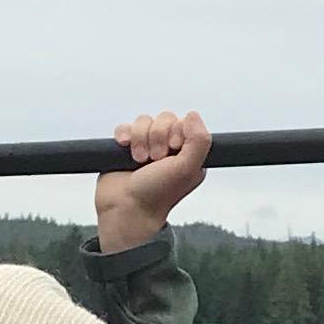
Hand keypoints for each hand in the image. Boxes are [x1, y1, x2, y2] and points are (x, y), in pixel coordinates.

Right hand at [97, 110, 211, 255]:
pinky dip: (124, 135)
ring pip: (144, 121)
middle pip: (164, 118)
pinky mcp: (126, 148)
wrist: (126, 209)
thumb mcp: (187, 169)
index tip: (172, 150)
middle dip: (156, 137)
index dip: (176, 131)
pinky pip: (125, 127)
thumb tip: (193, 115)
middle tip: (154, 159)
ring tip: (139, 160)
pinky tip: (124, 148)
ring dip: (140, 139)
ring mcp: (147, 147)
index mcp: (188, 154)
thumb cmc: (158, 194)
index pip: (184, 122)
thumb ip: (198, 141)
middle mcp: (169, 149)